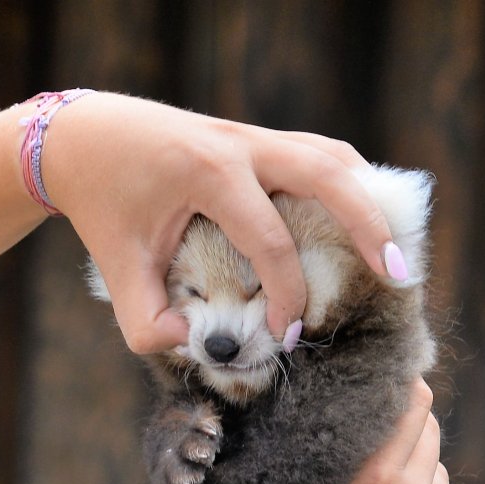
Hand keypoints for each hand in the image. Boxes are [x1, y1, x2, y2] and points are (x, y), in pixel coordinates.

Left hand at [43, 93, 399, 352]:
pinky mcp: (257, 138)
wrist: (87, 138)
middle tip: (397, 275)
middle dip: (368, 226)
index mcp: (209, 174)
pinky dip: (347, 182)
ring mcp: (253, 135)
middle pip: (328, 176)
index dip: (286, 297)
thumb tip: (200, 346)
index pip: (271, 242)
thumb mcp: (116, 271)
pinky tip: (360, 218)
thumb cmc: (104, 204)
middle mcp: (241, 146)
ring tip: (394, 249)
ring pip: (331, 156)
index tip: (285, 336)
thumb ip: (147, 324)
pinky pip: (317, 153)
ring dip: (367, 199)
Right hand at [216, 379, 458, 483]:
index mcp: (373, 477)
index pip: (410, 400)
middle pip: (430, 431)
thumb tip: (255, 416)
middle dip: (404, 424)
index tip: (374, 384)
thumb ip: (266, 456)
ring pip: (437, 475)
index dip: (393, 385)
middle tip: (372, 429)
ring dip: (415, 470)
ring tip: (377, 483)